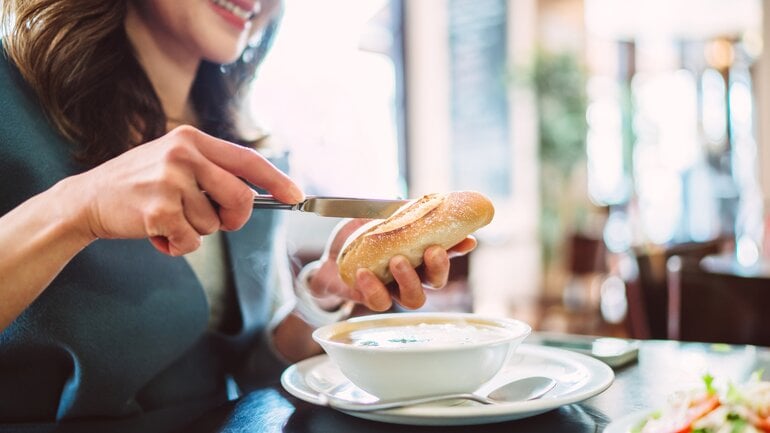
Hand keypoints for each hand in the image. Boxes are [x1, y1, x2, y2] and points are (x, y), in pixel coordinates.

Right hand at [66, 125, 303, 254]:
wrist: (88, 199)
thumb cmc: (139, 184)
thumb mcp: (175, 162)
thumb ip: (212, 171)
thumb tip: (256, 193)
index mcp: (192, 139)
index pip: (248, 160)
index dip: (277, 180)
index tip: (296, 195)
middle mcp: (183, 154)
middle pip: (241, 198)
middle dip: (233, 219)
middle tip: (215, 221)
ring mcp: (170, 180)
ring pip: (214, 224)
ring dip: (195, 231)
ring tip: (167, 217)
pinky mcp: (158, 209)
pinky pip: (192, 241)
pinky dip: (178, 245)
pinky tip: (156, 231)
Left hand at [307, 219, 476, 310]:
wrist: (330, 256)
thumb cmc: (361, 238)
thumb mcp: (380, 218)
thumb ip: (399, 212)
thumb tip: (413, 200)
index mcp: (419, 255)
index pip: (447, 253)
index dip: (460, 249)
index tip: (468, 240)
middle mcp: (412, 276)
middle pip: (436, 282)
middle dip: (439, 267)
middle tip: (432, 251)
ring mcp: (393, 290)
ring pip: (414, 298)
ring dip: (408, 280)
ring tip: (396, 261)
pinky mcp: (371, 299)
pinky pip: (379, 301)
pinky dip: (373, 288)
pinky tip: (364, 273)